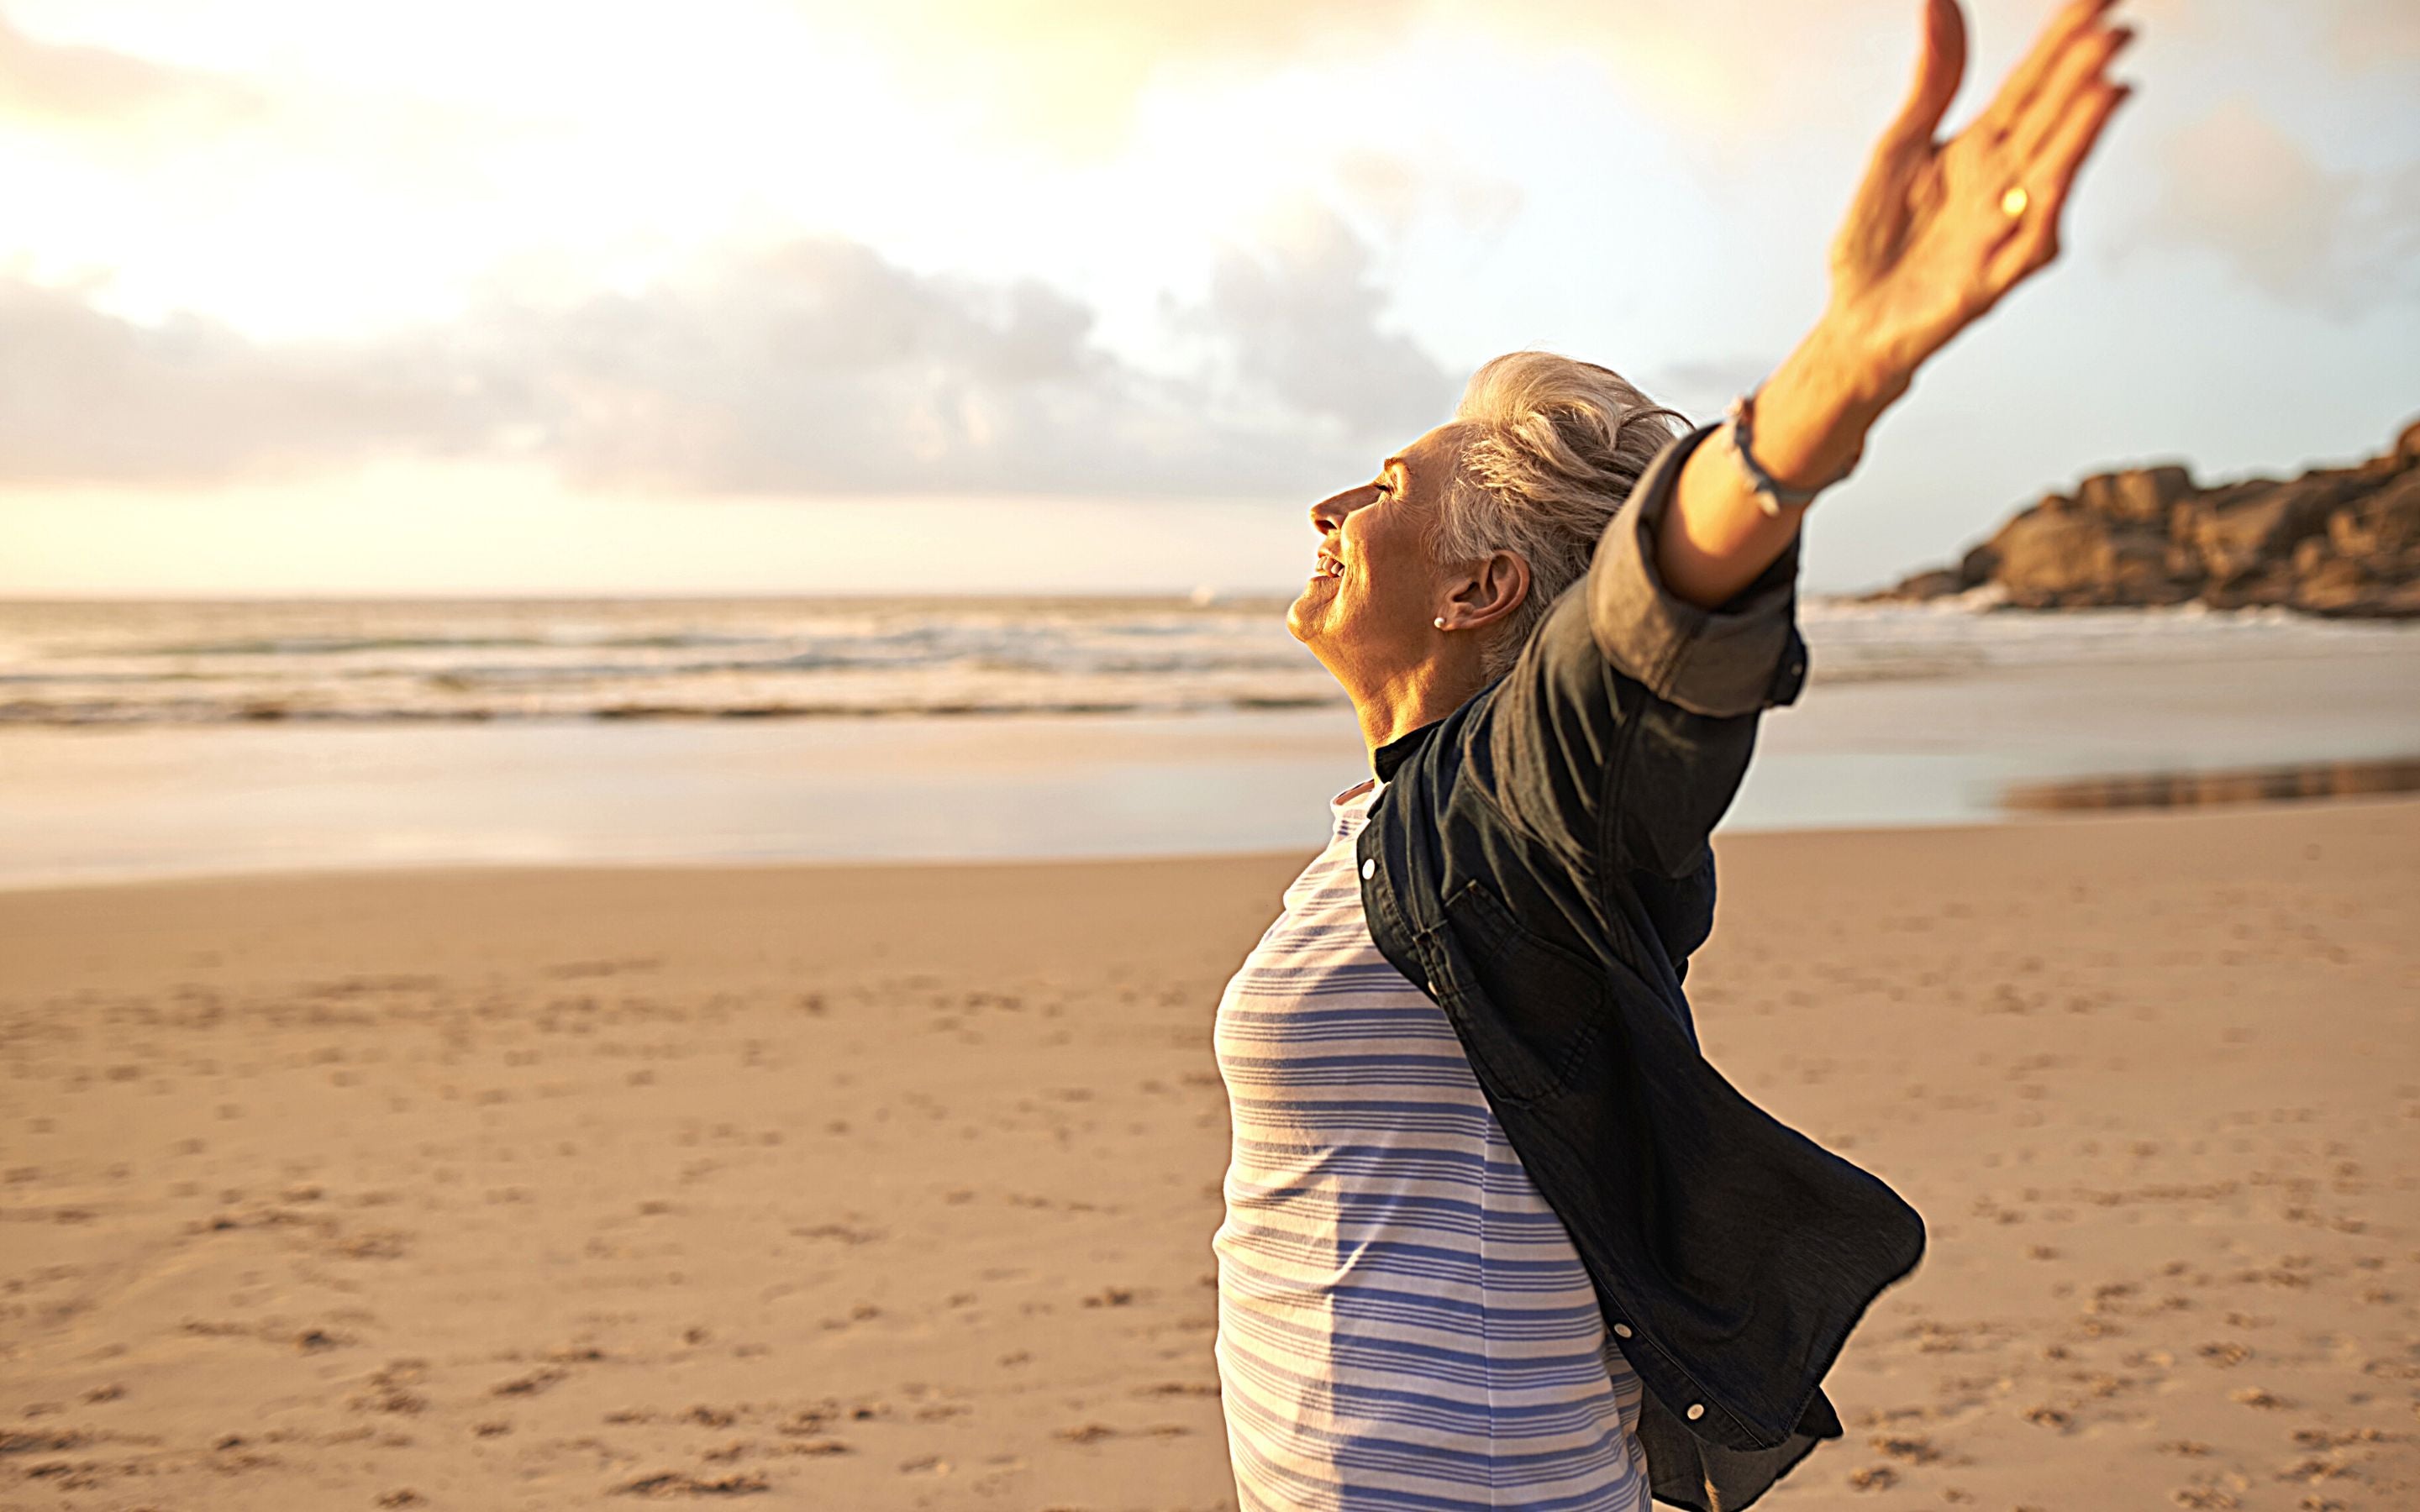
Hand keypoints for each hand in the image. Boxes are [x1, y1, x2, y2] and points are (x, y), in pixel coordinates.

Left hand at [1825, 0, 2135, 391]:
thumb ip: (1932, 80)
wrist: (1855, 318)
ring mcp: (2004, 229)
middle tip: (2115, 30)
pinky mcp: (1992, 278)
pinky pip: (2027, 243)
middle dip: (2082, 78)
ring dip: (2080, 135)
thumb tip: (1938, 0)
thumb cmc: (1880, 236)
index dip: (2065, 40)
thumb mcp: (1898, 144)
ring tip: (2107, 88)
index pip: (2033, 82)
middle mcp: (2004, 181)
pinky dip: (2044, 210)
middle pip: (2049, 120)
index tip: (2102, 0)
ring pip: (2051, 175)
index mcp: (1983, 145)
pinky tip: (2059, 180)